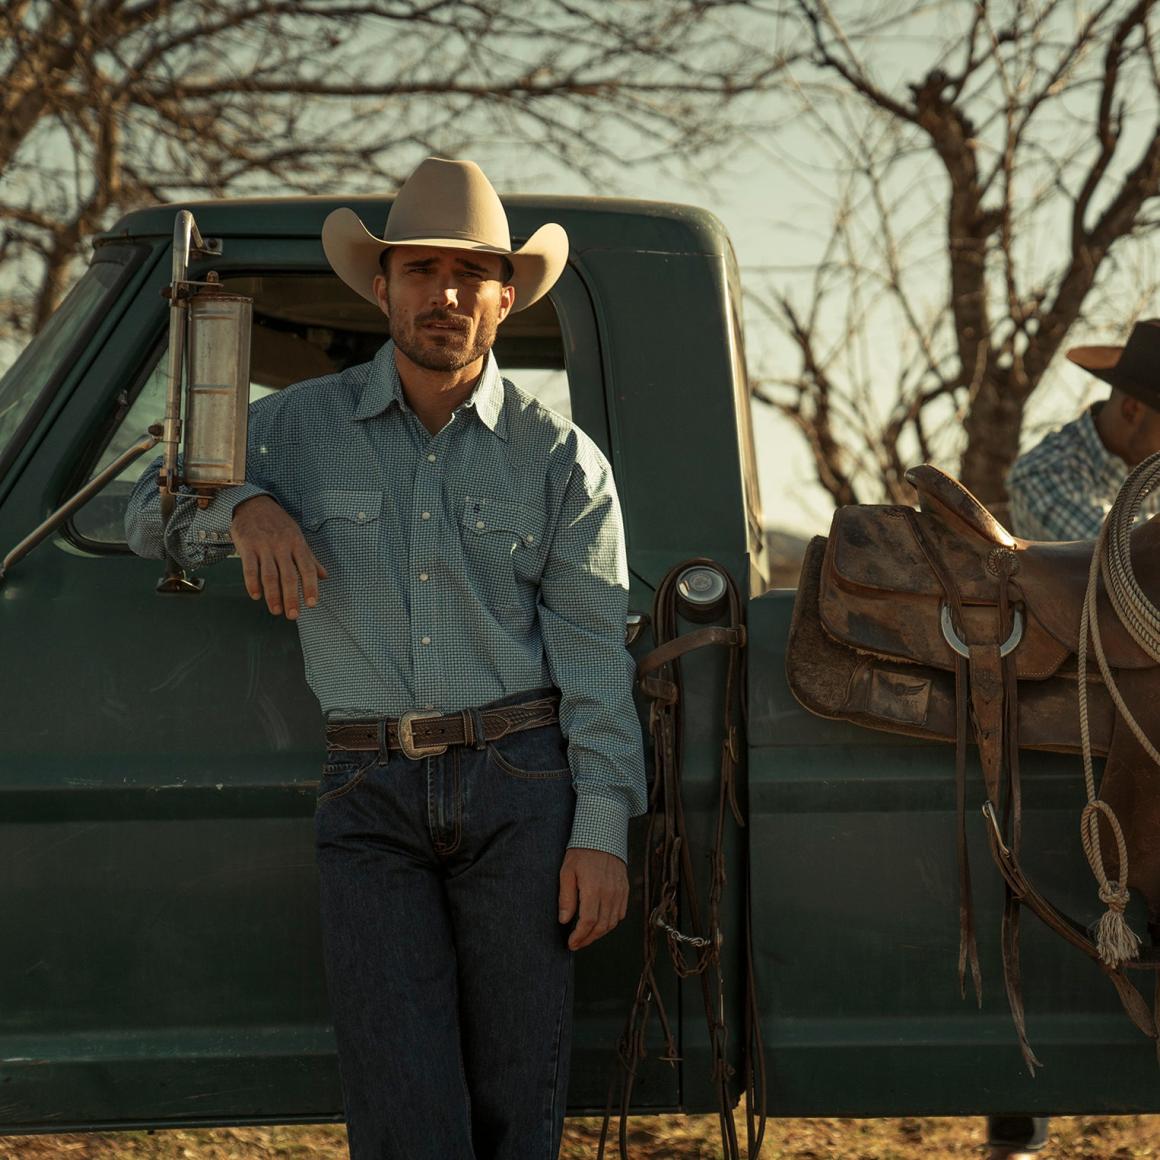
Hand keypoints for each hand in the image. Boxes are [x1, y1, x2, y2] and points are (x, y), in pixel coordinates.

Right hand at [230, 495, 327, 618]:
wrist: (253, 504)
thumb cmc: (278, 524)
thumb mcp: (297, 537)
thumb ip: (310, 558)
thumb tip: (324, 576)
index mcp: (297, 544)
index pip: (307, 568)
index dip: (311, 586)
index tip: (313, 603)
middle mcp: (282, 545)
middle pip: (288, 575)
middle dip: (292, 597)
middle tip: (293, 615)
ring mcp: (264, 546)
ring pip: (269, 574)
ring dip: (273, 595)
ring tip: (276, 610)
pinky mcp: (247, 545)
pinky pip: (249, 567)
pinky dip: (252, 583)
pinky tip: (256, 596)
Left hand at [558, 847, 628, 950]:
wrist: (602, 837)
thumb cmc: (582, 853)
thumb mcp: (567, 872)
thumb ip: (566, 897)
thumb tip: (564, 920)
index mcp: (593, 889)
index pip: (588, 922)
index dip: (579, 937)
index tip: (571, 943)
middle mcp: (609, 893)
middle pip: (601, 926)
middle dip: (588, 939)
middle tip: (577, 944)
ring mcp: (619, 892)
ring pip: (612, 922)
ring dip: (599, 934)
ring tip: (586, 936)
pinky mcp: (625, 890)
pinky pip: (621, 913)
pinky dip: (611, 923)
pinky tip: (601, 924)